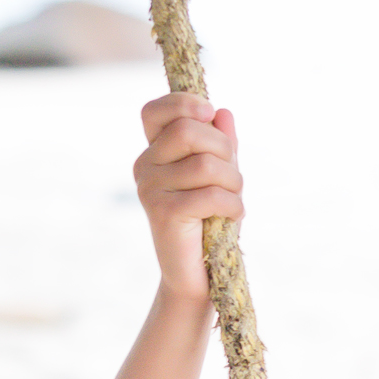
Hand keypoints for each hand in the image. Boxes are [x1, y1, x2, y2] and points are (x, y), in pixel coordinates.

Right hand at [134, 92, 240, 302]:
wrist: (199, 275)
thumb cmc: (211, 222)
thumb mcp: (220, 176)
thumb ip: (221, 144)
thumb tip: (223, 113)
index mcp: (154, 152)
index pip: (155, 110)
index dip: (185, 103)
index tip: (209, 115)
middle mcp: (145, 166)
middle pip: (188, 130)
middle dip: (224, 149)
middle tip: (233, 177)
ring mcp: (150, 189)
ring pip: (204, 164)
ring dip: (234, 182)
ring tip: (234, 200)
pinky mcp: (162, 213)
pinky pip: (209, 195)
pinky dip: (232, 205)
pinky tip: (231, 217)